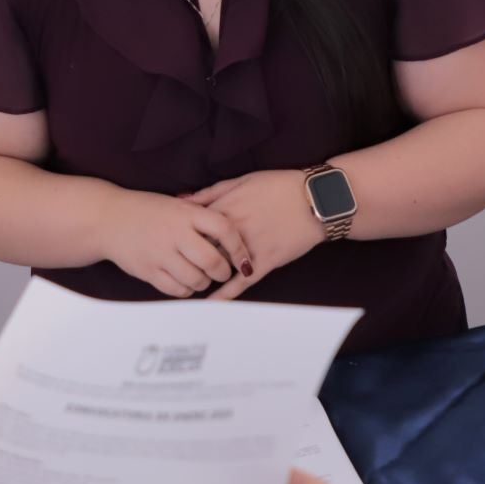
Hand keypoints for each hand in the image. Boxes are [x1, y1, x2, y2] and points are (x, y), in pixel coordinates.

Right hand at [98, 188, 251, 298]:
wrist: (108, 219)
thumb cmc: (148, 211)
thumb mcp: (177, 205)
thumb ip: (203, 216)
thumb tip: (236, 234)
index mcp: (186, 213)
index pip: (224, 229)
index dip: (239, 247)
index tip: (244, 259)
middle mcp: (174, 233)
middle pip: (212, 260)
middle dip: (223, 271)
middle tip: (223, 272)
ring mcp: (160, 253)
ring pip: (196, 279)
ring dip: (204, 282)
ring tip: (202, 276)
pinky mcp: (148, 271)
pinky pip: (177, 290)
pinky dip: (186, 290)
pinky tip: (185, 282)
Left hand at [184, 170, 322, 300]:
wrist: (314, 199)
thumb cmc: (278, 185)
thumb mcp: (242, 180)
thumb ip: (211, 192)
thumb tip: (182, 200)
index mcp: (226, 207)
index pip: (192, 226)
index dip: (180, 234)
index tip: (169, 241)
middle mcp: (234, 229)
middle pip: (201, 247)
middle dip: (187, 256)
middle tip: (175, 264)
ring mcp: (250, 247)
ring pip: (219, 265)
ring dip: (203, 274)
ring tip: (188, 283)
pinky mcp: (266, 261)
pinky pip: (242, 281)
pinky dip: (225, 294)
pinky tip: (210, 303)